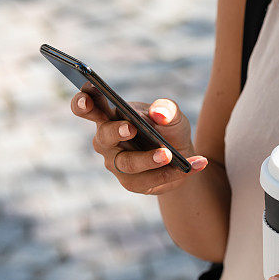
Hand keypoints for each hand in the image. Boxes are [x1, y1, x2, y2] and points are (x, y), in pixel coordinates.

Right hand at [70, 84, 208, 194]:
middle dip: (115, 132)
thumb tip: (158, 114)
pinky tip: (195, 164)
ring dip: (148, 159)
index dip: (83, 102)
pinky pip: (148, 181)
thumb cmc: (168, 129)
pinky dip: (173, 173)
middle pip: (102, 138)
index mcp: (110, 116)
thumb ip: (167, 109)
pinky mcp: (132, 183)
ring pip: (126, 164)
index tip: (88, 96)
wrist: (182, 156)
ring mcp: (117, 164)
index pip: (88, 106)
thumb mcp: (173, 115)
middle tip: (130, 128)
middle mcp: (107, 141)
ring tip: (168, 154)